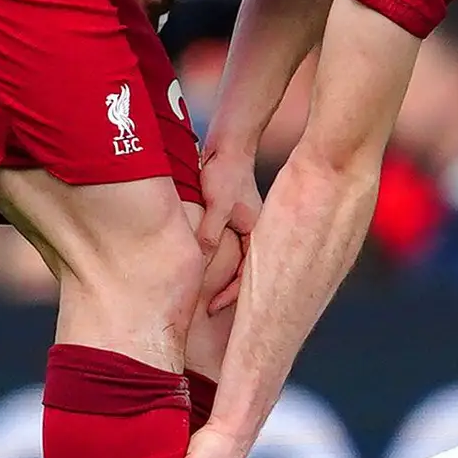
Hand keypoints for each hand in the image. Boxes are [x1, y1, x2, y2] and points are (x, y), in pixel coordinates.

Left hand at [192, 141, 261, 309]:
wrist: (229, 146)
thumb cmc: (226, 172)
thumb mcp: (216, 205)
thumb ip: (210, 233)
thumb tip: (201, 260)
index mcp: (256, 232)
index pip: (246, 276)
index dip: (229, 296)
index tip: (211, 308)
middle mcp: (254, 233)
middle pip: (247, 273)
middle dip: (232, 294)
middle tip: (212, 311)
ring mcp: (245, 226)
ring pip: (239, 262)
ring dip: (226, 279)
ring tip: (208, 296)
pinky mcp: (235, 219)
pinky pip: (231, 249)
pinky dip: (221, 263)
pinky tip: (208, 268)